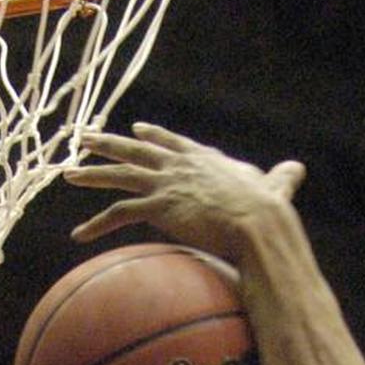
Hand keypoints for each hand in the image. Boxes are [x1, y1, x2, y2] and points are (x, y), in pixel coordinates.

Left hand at [64, 123, 305, 261]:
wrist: (257, 222)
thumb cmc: (268, 211)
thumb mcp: (275, 187)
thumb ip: (281, 177)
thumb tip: (297, 169)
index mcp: (203, 159)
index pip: (171, 142)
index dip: (153, 136)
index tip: (136, 130)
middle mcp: (180, 165)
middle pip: (136, 150)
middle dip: (108, 143)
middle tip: (86, 137)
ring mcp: (166, 184)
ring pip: (119, 175)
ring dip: (91, 174)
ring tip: (68, 173)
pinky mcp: (158, 207)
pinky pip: (118, 215)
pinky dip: (96, 225)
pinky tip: (78, 234)